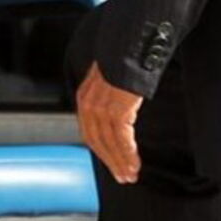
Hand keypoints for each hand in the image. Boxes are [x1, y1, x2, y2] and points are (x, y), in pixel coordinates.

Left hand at [76, 62, 144, 184]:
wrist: (129, 42)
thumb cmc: (123, 58)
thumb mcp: (108, 79)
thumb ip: (107, 97)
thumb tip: (117, 115)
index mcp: (84, 97)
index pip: (90, 132)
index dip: (102, 151)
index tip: (112, 164)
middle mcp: (89, 103)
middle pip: (97, 142)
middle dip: (111, 162)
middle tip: (123, 177)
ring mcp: (101, 107)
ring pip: (110, 143)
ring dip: (121, 162)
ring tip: (131, 175)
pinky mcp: (117, 109)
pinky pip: (122, 138)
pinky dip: (128, 154)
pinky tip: (135, 164)